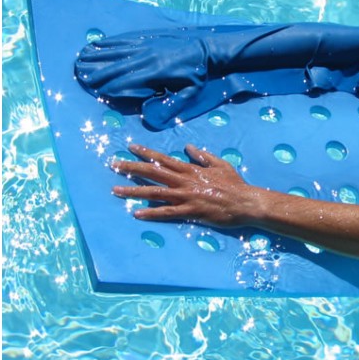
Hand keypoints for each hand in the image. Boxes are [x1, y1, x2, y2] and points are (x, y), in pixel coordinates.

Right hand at [75, 29, 209, 99]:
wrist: (205, 47)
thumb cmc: (197, 74)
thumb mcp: (190, 93)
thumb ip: (171, 105)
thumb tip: (151, 119)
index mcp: (157, 73)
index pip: (128, 82)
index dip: (112, 87)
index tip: (97, 92)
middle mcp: (148, 58)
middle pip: (117, 66)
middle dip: (98, 72)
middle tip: (80, 77)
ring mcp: (146, 45)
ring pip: (117, 51)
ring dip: (98, 56)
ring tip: (80, 59)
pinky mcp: (146, 37)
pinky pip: (124, 40)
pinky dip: (109, 43)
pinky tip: (96, 44)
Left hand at [112, 144, 253, 226]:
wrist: (245, 202)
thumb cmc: (234, 184)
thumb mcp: (220, 164)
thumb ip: (202, 155)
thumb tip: (188, 147)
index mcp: (190, 169)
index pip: (163, 159)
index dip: (146, 152)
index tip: (130, 147)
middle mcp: (184, 181)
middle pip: (153, 172)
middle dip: (131, 167)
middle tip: (113, 164)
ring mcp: (186, 196)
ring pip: (155, 192)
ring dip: (134, 190)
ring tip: (115, 190)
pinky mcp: (190, 211)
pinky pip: (166, 212)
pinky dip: (151, 212)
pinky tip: (136, 213)